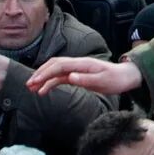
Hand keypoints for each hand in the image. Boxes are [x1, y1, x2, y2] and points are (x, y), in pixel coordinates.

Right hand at [27, 55, 143, 95]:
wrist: (124, 77)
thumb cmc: (115, 79)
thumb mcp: (103, 81)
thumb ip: (86, 80)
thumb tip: (70, 77)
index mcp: (82, 64)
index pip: (59, 65)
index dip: (46, 72)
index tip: (35, 81)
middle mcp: (77, 64)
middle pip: (54, 65)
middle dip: (40, 74)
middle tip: (29, 85)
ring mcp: (76, 69)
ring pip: (55, 71)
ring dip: (43, 78)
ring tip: (32, 89)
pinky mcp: (77, 75)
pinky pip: (60, 78)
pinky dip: (50, 83)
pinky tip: (43, 91)